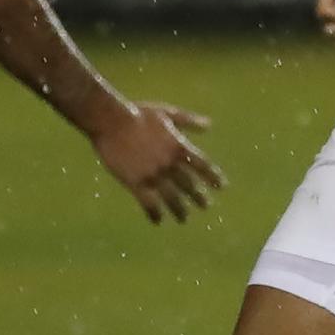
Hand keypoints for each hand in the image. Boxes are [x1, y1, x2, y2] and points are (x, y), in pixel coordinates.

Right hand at [89, 101, 225, 223]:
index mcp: (179, 146)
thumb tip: (209, 125)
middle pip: (189, 185)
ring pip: (172, 199)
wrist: (113, 122)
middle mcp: (170, 164)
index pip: (202, 165)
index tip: (221, 187)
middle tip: (205, 206)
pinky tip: (158, 221)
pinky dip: (155, 214)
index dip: (213, 177)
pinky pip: (149, 204)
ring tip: (184, 219)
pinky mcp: (136, 183)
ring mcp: (154, 175)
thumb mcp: (167, 112)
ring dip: (180, 210)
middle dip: (198, 197)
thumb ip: (189, 121)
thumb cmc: (139, 114)